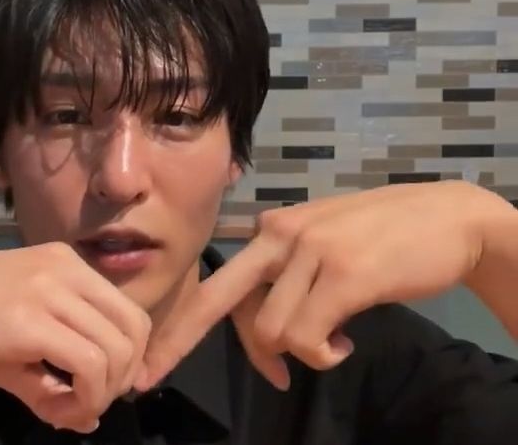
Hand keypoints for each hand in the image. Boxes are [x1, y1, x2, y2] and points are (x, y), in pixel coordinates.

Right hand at [0, 242, 150, 431]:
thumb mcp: (15, 347)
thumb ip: (56, 378)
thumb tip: (91, 419)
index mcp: (67, 264)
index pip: (131, 313)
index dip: (130, 360)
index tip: (105, 389)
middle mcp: (66, 267)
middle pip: (134, 329)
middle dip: (123, 378)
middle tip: (89, 403)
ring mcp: (47, 289)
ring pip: (116, 349)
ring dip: (103, 392)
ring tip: (69, 409)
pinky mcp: (27, 320)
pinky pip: (88, 364)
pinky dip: (86, 397)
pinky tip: (59, 410)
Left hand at [137, 181, 508, 390]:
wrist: (450, 217)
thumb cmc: (386, 236)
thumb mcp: (323, 249)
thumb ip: (288, 283)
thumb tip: (268, 341)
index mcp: (271, 230)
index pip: (217, 284)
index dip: (183, 327)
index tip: (156, 360)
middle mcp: (279, 235)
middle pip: (213, 298)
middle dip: (174, 342)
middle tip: (145, 378)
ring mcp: (310, 252)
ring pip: (270, 331)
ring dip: (299, 353)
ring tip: (335, 341)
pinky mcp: (343, 274)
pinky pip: (306, 337)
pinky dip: (323, 355)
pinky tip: (347, 342)